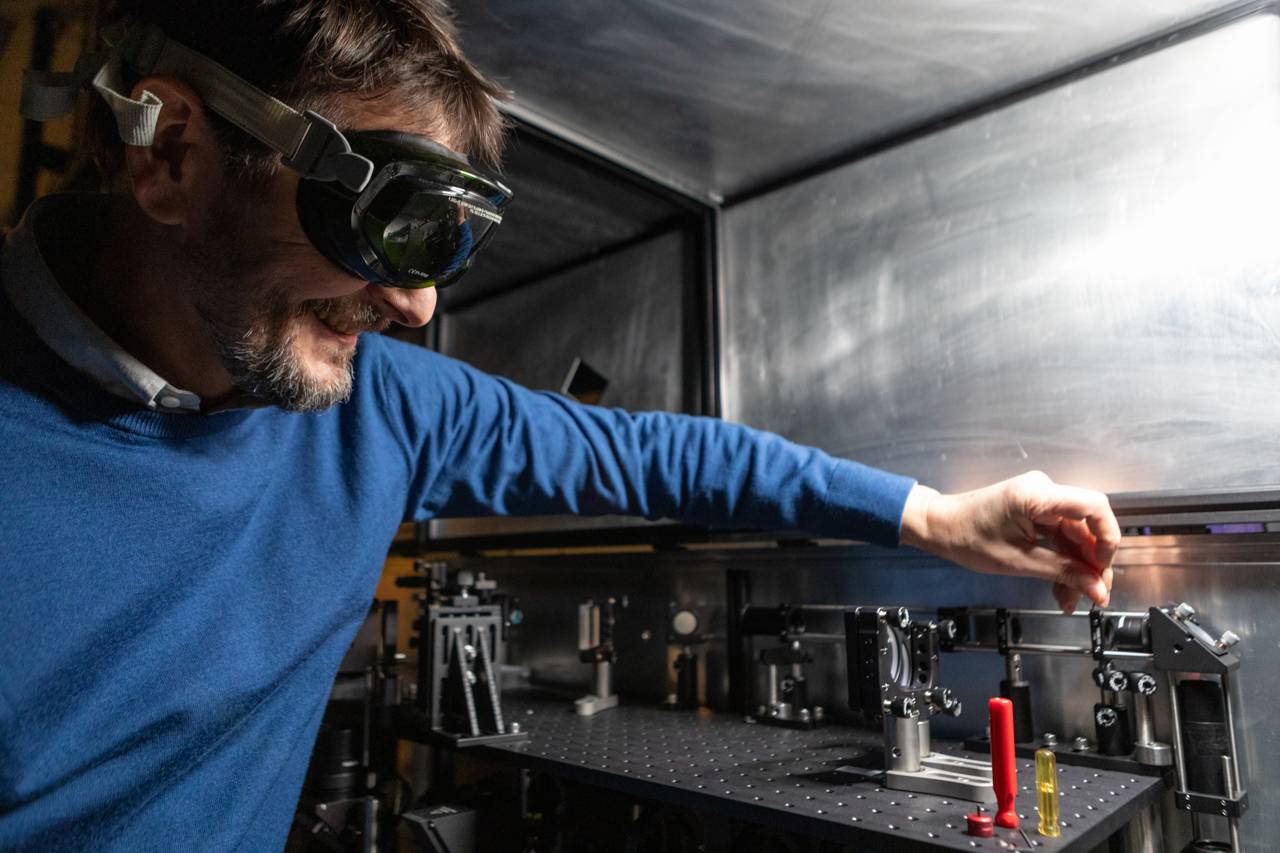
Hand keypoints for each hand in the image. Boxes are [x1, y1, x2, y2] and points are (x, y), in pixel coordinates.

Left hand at [899, 471, 1118, 612]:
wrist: (939, 526)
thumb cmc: (965, 536)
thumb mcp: (1018, 561)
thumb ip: (1061, 572)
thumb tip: (1095, 587)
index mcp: (1036, 495)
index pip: (1094, 506)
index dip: (1107, 538)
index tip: (1103, 567)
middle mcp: (1042, 491)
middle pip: (1086, 527)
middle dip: (1091, 563)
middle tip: (1093, 594)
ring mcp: (1039, 501)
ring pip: (1075, 536)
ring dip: (1077, 567)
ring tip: (1072, 597)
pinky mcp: (1035, 511)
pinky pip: (1060, 536)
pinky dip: (1063, 560)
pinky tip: (1062, 585)